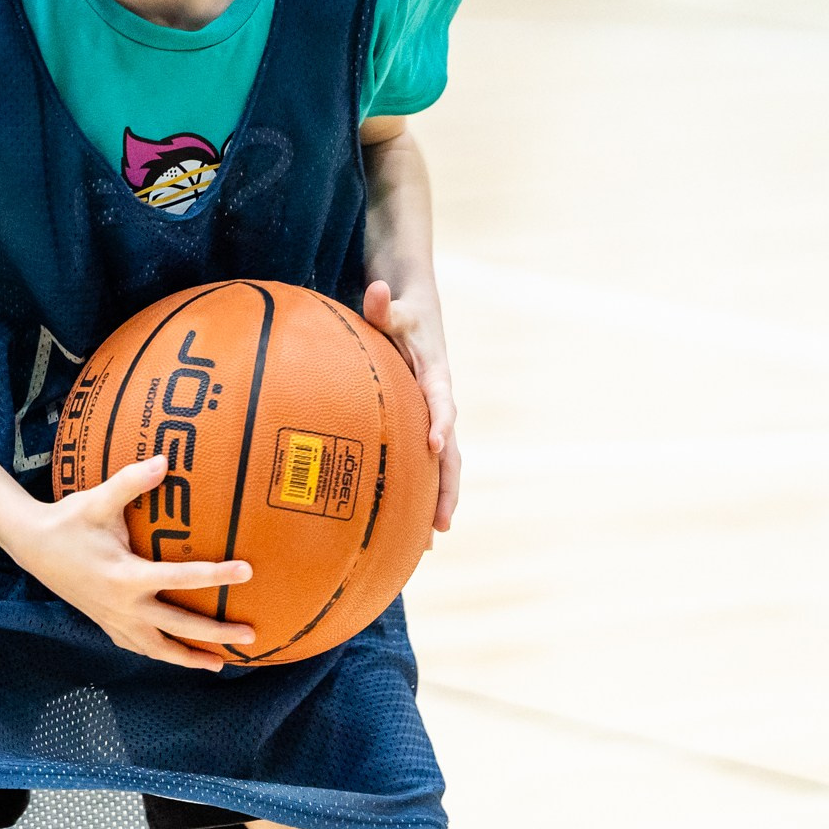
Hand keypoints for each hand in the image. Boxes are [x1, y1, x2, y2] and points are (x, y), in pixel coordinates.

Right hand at [0, 455, 253, 669]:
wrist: (32, 546)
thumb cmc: (68, 520)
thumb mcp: (98, 500)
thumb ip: (132, 481)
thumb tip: (165, 460)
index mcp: (127, 576)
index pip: (181, 578)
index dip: (217, 575)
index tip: (247, 571)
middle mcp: (124, 605)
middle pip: (180, 627)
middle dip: (216, 633)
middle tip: (250, 635)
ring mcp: (114, 619)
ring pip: (159, 649)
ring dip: (190, 658)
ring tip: (220, 664)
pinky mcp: (105, 623)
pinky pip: (138, 647)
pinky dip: (160, 654)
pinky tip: (175, 655)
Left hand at [364, 278, 459, 531]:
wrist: (415, 311)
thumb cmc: (402, 311)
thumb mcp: (395, 306)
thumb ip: (386, 305)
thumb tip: (379, 289)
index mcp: (436, 376)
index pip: (442, 402)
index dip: (440, 422)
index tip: (435, 445)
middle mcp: (439, 402)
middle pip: (450, 451)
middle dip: (447, 487)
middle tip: (440, 524)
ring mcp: (431, 417)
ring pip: (441, 465)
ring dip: (438, 499)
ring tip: (429, 539)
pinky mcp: (419, 424)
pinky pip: (422, 462)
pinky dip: (420, 490)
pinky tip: (406, 524)